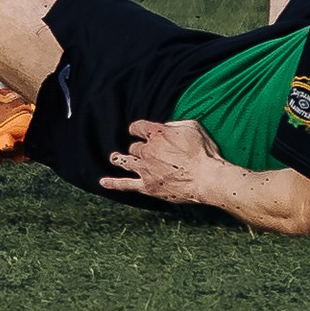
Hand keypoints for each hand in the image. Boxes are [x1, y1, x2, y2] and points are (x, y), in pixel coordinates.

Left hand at [100, 118, 226, 204]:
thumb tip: (165, 127)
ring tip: (114, 158)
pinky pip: (126, 185)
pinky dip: (114, 183)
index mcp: (157, 133)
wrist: (206, 177)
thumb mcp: (192, 127)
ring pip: (126, 162)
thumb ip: (174, 124)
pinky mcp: (147, 186)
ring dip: (119, 159)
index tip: (138, 131)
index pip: (138, 127)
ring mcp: (145, 169)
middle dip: (138, 147)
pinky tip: (103, 182)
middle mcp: (147, 150)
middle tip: (142, 151)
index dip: (137, 129)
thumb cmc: (203, 151)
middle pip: (134, 147)